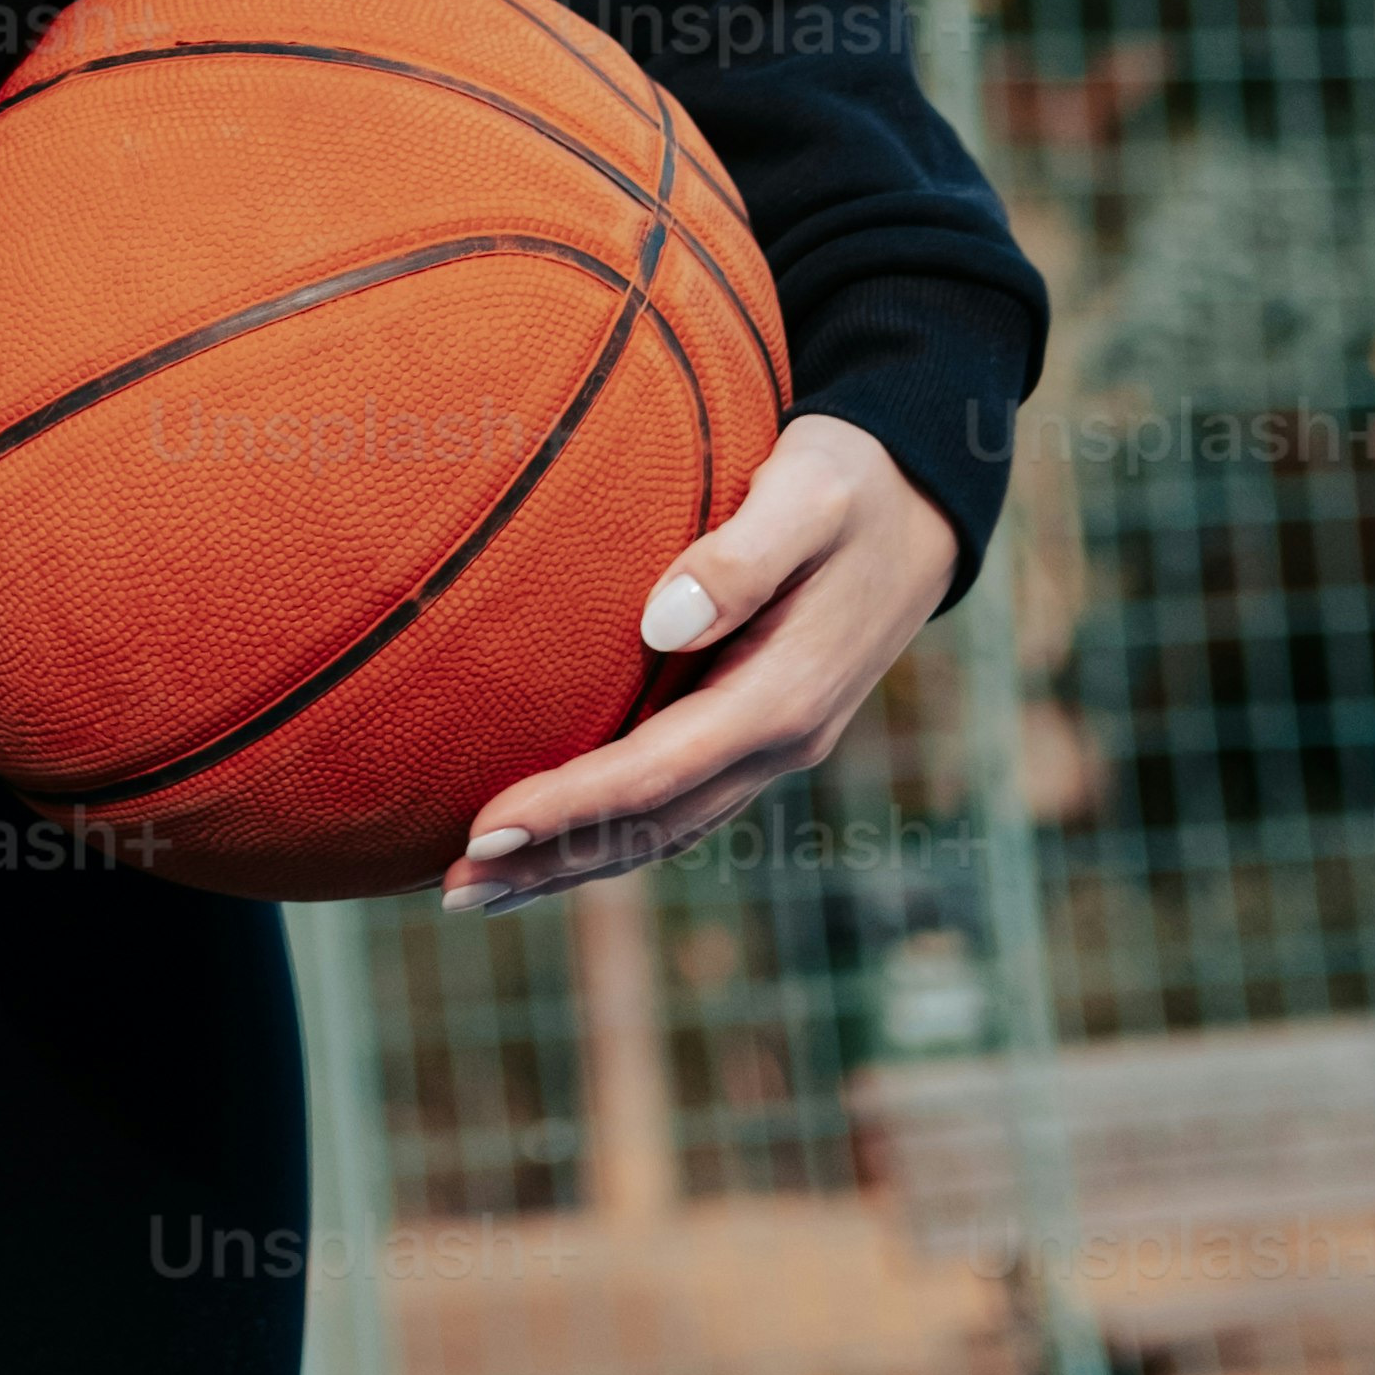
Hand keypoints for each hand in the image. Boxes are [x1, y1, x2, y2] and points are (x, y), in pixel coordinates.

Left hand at [438, 411, 957, 913]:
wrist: (923, 502)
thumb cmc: (852, 482)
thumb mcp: (809, 495)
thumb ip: (741, 556)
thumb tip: (659, 624)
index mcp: (783, 698)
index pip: (653, 774)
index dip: (567, 808)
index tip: (482, 829)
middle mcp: (780, 743)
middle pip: (651, 827)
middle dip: (551, 863)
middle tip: (451, 891)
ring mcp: (773, 747)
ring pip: (664, 830)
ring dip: (572, 865)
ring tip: (476, 891)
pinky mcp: (760, 733)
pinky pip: (678, 804)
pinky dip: (612, 834)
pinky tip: (554, 841)